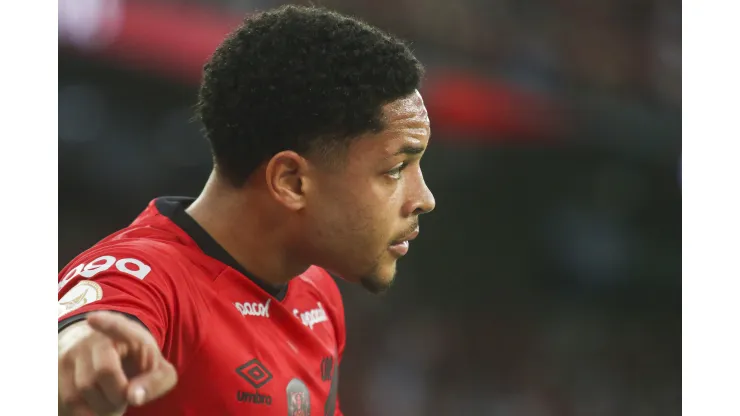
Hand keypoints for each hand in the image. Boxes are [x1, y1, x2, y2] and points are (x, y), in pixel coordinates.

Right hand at [58, 311, 177, 415]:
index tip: (92, 319)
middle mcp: (94, 339)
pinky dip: (82, 412)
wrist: (117, 361)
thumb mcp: (160, 374)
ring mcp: (72, 353)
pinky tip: (94, 405)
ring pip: (79, 391)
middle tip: (124, 397)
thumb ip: (155, 383)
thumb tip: (134, 396)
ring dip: (98, 407)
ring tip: (109, 399)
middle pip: (102, 373)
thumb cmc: (140, 367)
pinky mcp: (57, 371)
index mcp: (127, 334)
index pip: (116, 325)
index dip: (105, 323)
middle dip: (116, 395)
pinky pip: (65, 401)